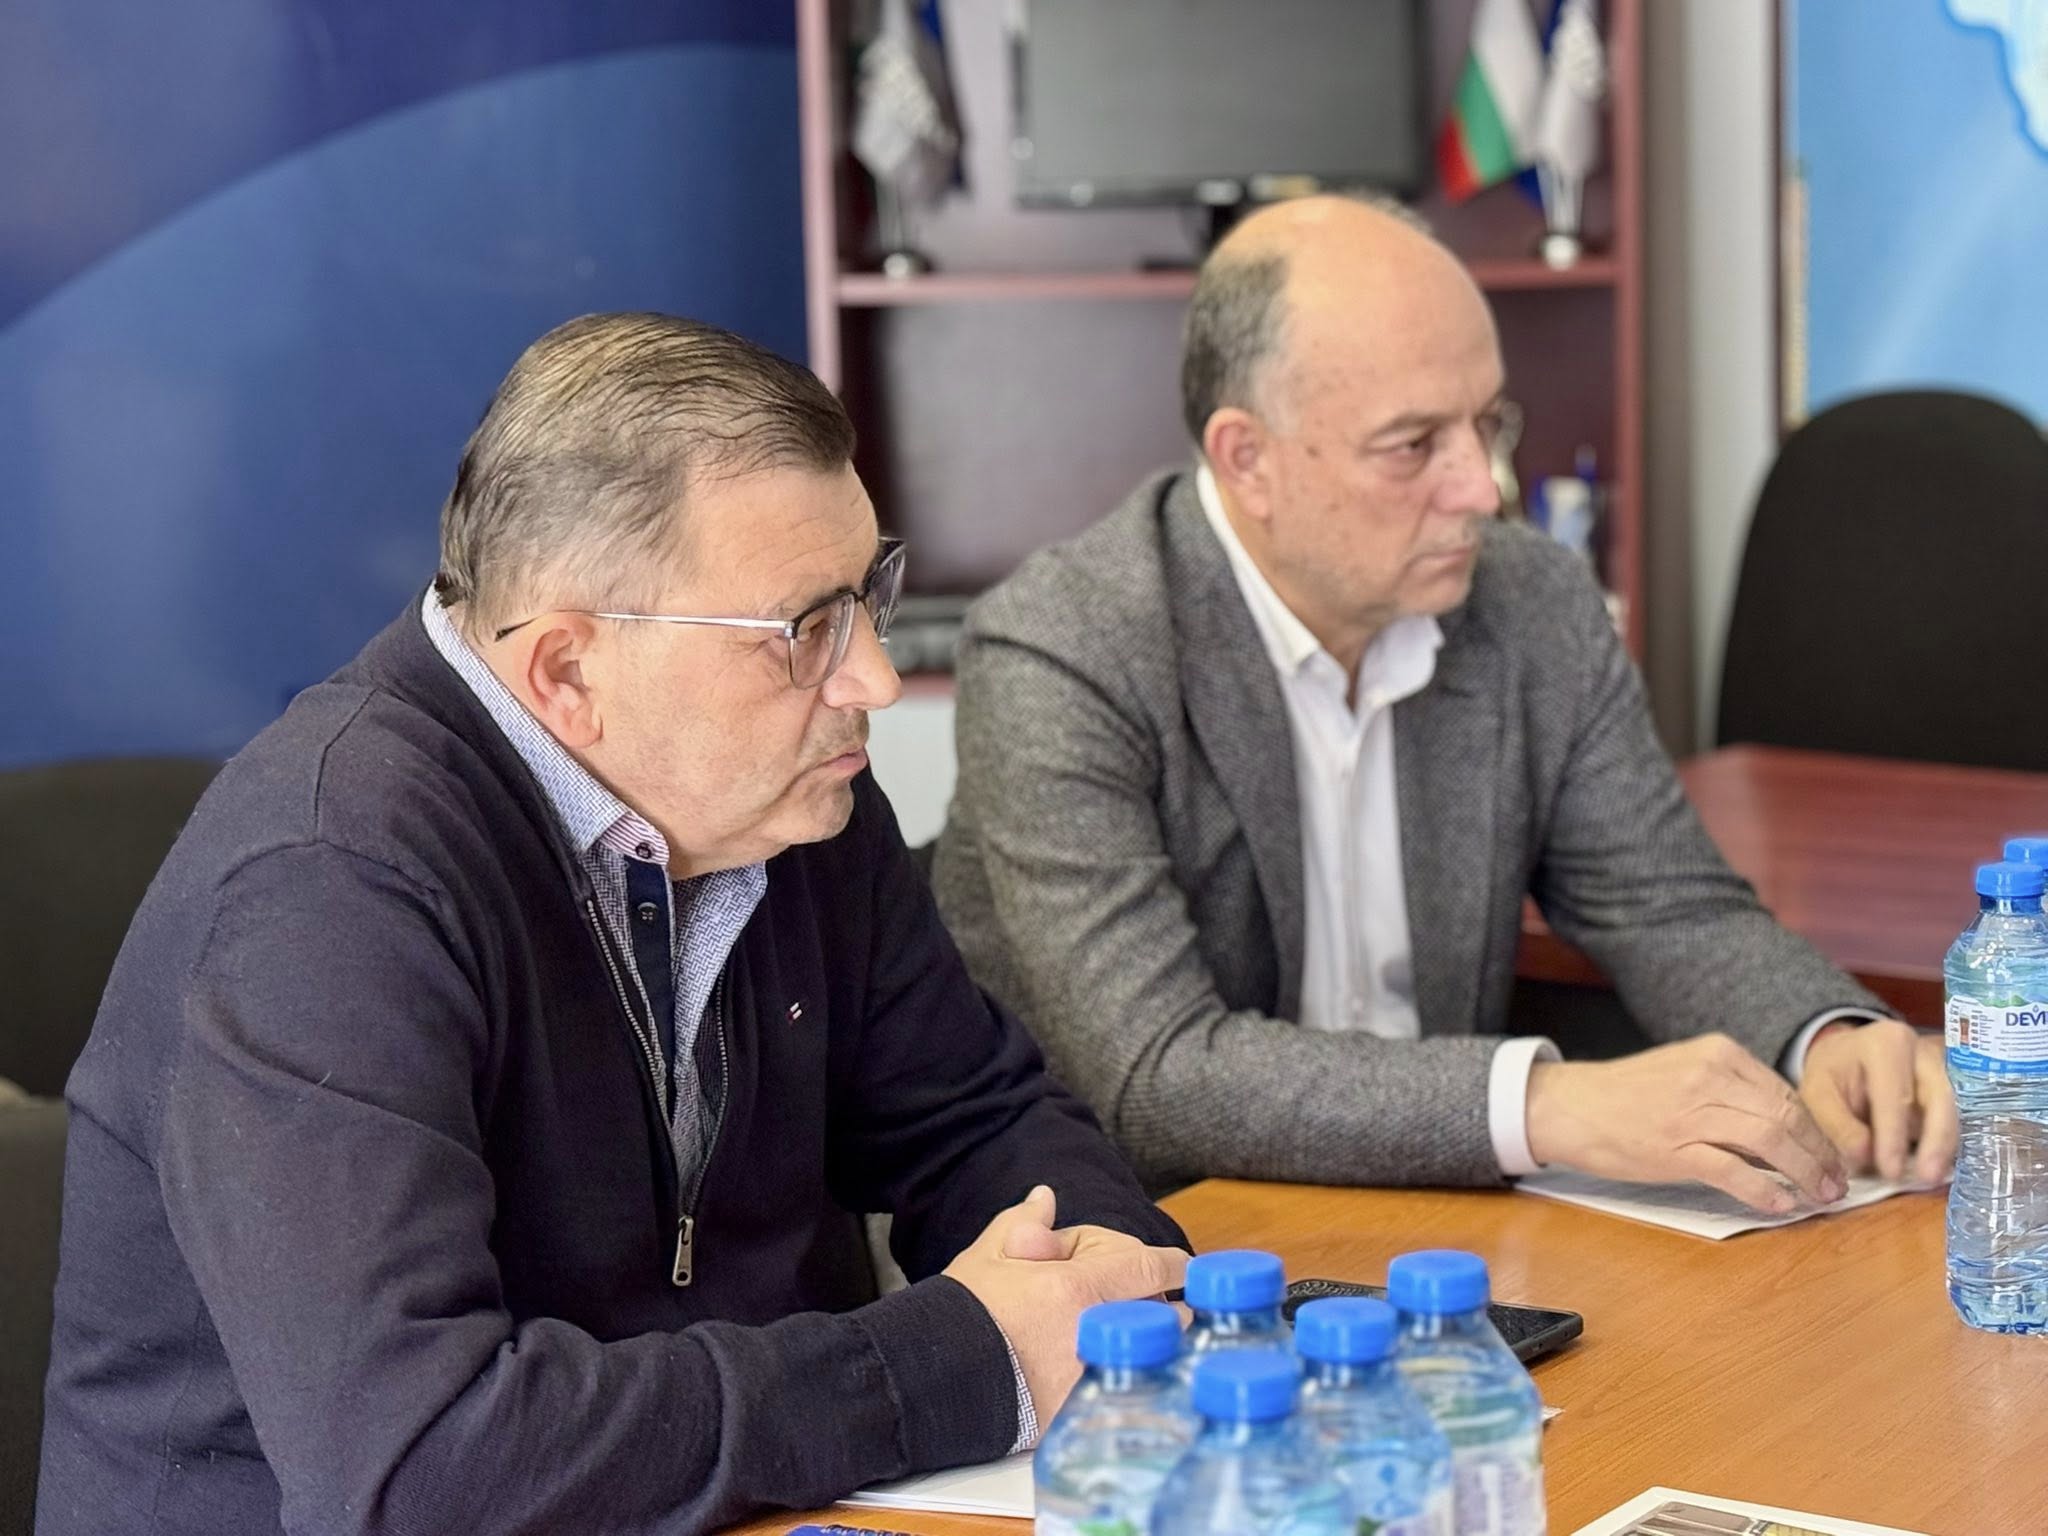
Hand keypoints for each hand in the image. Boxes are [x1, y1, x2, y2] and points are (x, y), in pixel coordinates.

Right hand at [943, 1185, 1187, 1424]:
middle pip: (1165, 1314)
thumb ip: (1025, 1223)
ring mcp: (1092, 1376)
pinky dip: (1126, 1375)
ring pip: (1152, 1354)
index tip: (1185, 1266)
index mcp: (1077, 1287)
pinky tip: (1108, 1368)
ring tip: (1121, 1333)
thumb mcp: (988, 1255)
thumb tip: (1045, 1199)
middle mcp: (1094, 1333)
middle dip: (1157, 1304)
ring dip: (1148, 1341)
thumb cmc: (961, 1316)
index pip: (1150, 1267)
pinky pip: (1127, 1387)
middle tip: (1131, 1300)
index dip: (1173, 1264)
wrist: (934, 1380)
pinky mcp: (1083, 1410)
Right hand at [1525, 1033, 1847, 1212]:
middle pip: (1789, 1116)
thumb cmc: (1625, 1094)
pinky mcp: (1674, 1148)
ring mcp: (1692, 1112)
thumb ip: (1731, 1088)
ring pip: (1771, 1141)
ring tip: (1820, 1196)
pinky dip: (1766, 1191)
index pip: (1787, 1093)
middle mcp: (1710, 1076)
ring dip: (1805, 1174)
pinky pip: (1734, 1171)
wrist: (1570, 1105)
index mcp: (1717, 1052)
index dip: (1818, 1131)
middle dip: (1821, 1155)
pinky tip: (1781, 1205)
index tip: (1830, 1156)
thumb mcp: (1684, 1069)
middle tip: (1836, 1183)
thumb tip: (1783, 1127)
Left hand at [1799, 1018, 1956, 1184]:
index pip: (1895, 1094)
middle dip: (1936, 1140)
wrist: (1849, 1056)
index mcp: (1886, 1044)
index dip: (1893, 1135)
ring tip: (1934, 1178)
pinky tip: (1942, 1168)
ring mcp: (1945, 1071)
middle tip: (1927, 1177)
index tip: (1890, 1170)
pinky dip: (1950, 1145)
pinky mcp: (1954, 1090)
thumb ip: (1838, 1124)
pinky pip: (1960, 1118)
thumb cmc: (1833, 1073)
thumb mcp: (1818, 1092)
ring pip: (1956, 1109)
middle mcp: (1924, 1053)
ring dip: (1947, 1146)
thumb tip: (1865, 1156)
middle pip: (1940, 1098)